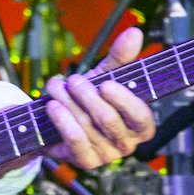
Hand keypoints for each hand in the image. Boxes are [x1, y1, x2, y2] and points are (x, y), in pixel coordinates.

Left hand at [42, 28, 157, 169]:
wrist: (60, 122)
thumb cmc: (89, 98)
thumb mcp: (106, 76)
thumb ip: (121, 57)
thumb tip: (134, 32)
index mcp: (140, 124)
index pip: (140, 116)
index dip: (124, 101)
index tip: (106, 84)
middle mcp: (127, 143)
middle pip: (108, 119)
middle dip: (87, 95)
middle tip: (73, 80)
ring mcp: (107, 155)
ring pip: (87, 126)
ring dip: (68, 102)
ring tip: (55, 86)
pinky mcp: (86, 162)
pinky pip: (75, 141)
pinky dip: (62, 120)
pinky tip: (52, 105)